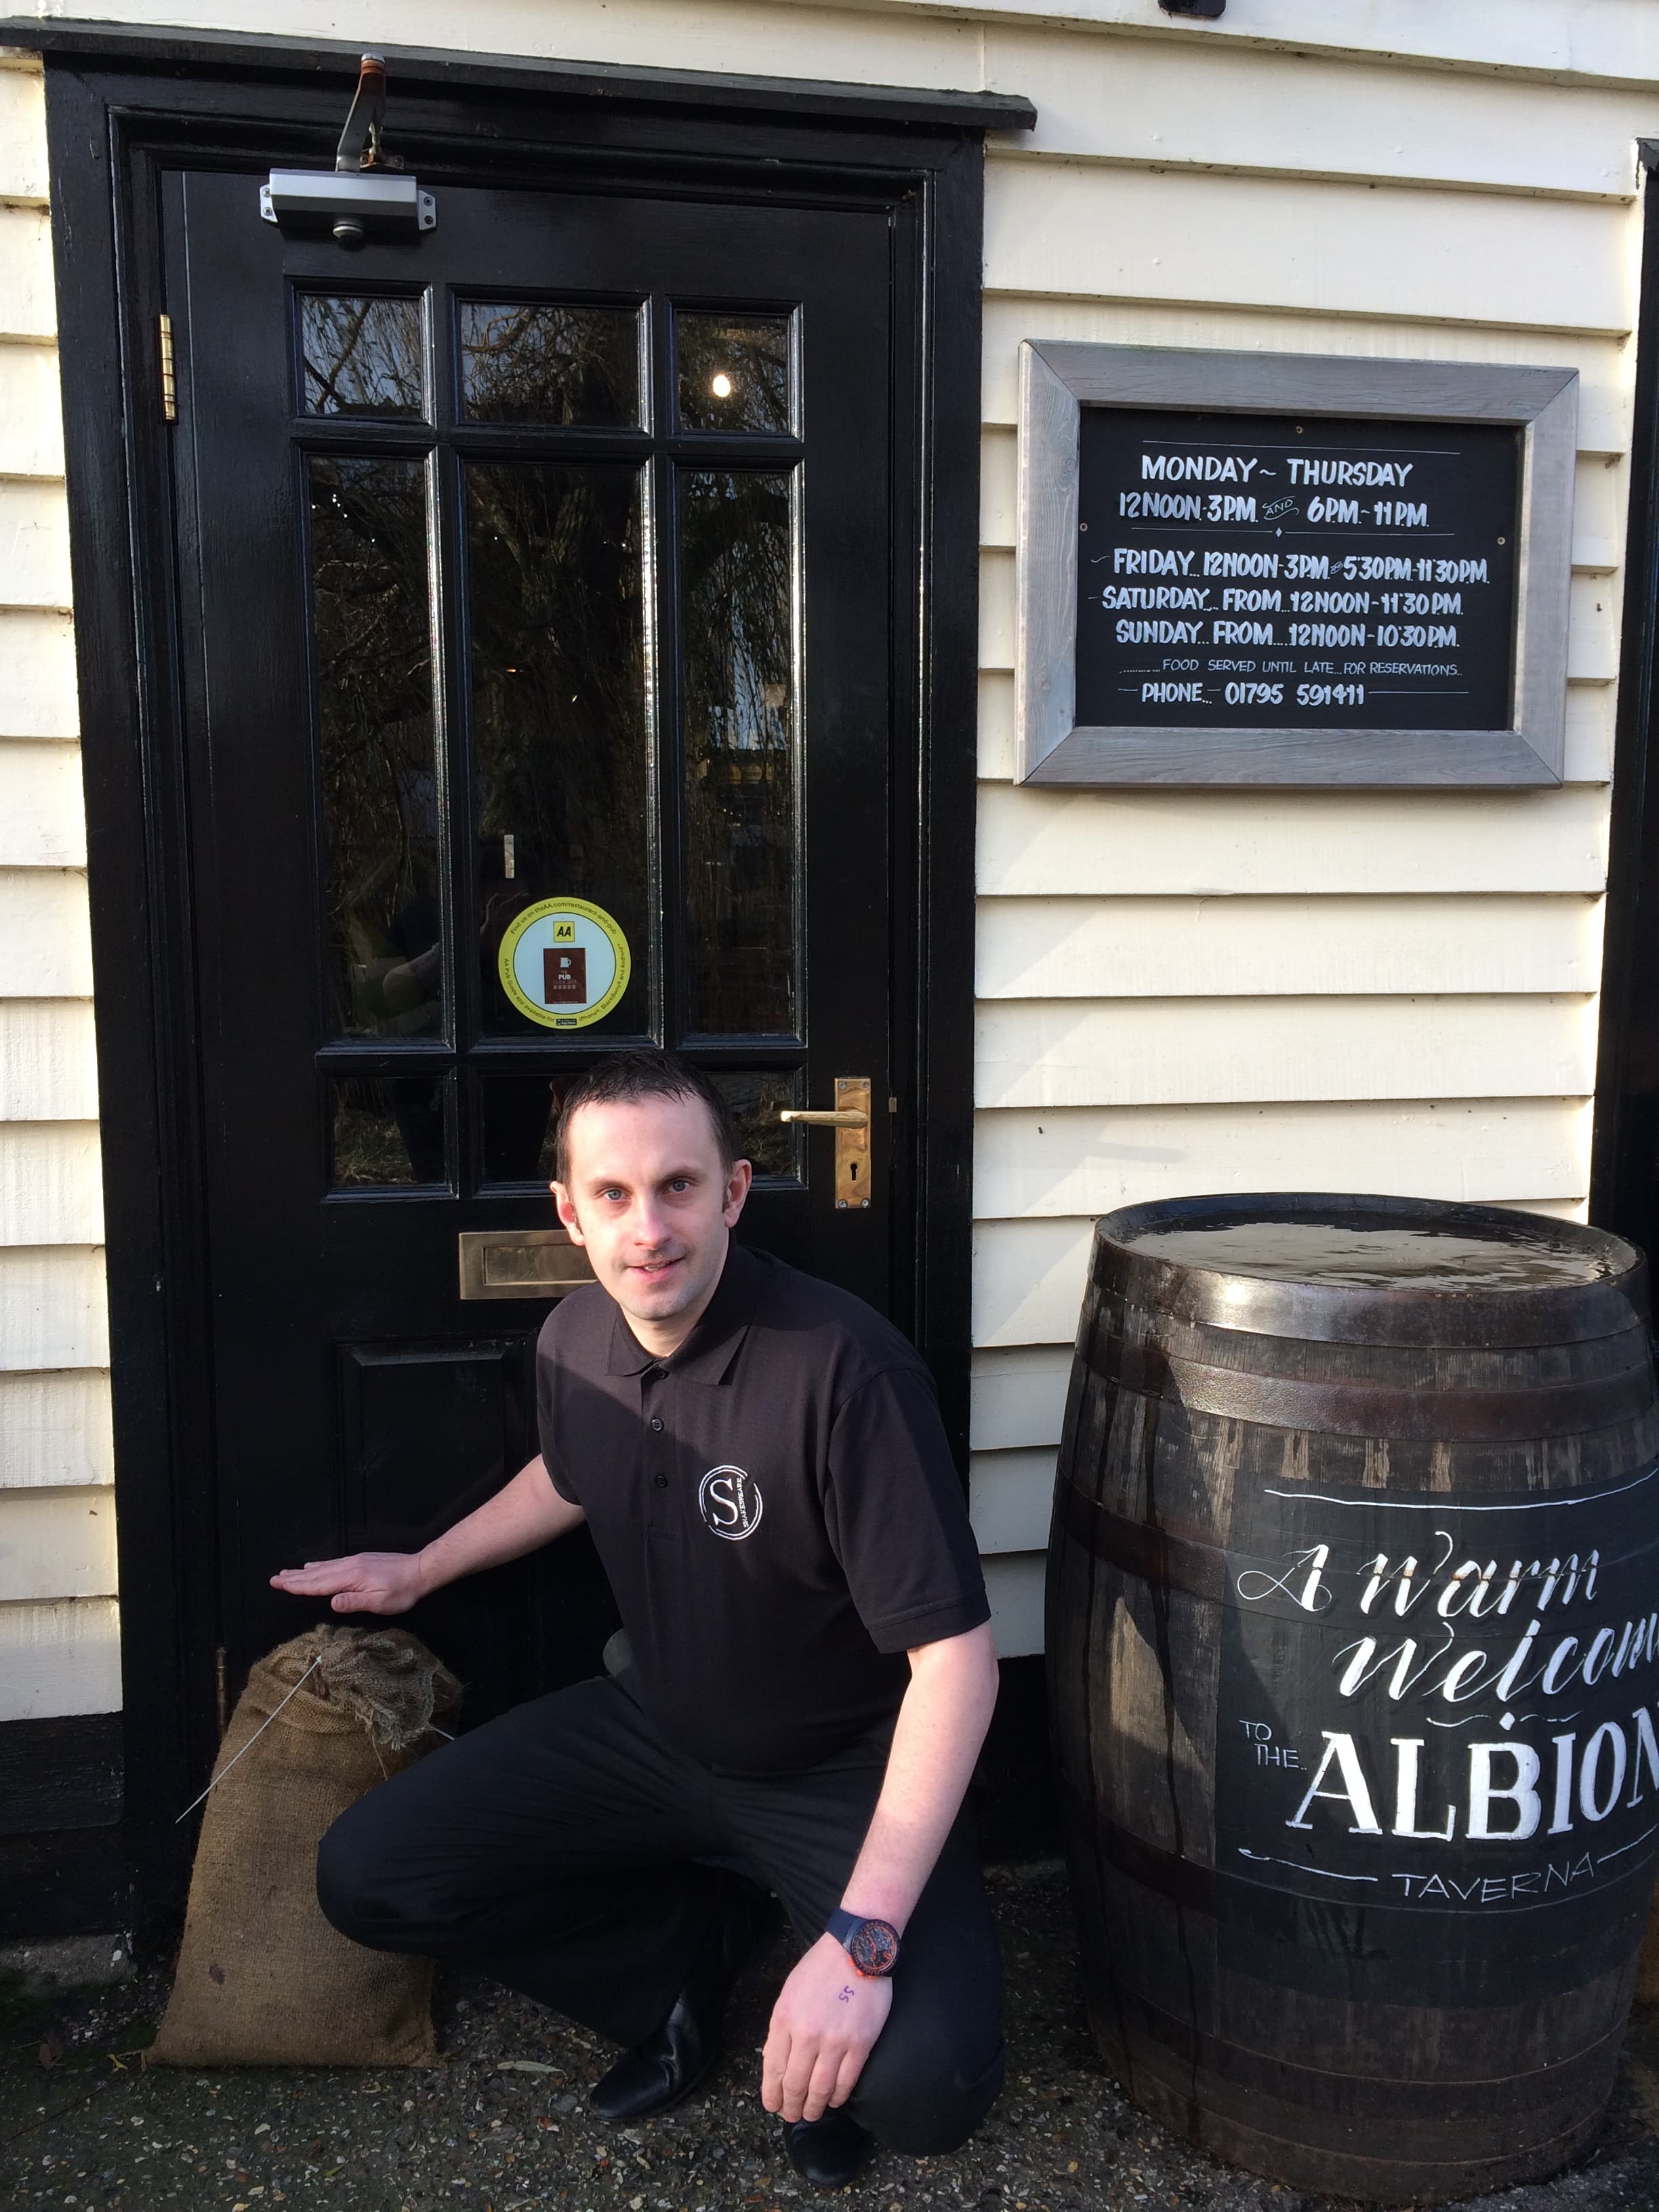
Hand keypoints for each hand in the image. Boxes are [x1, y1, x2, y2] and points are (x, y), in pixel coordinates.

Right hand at [269, 1551, 425, 1614]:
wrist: (421, 1570)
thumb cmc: (403, 1591)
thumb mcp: (380, 1603)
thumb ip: (354, 1602)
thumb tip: (330, 1602)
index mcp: (351, 1578)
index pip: (318, 1584)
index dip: (297, 1586)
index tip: (279, 1585)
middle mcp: (349, 1566)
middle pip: (316, 1574)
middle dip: (294, 1578)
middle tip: (273, 1579)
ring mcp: (354, 1562)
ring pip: (323, 1568)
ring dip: (303, 1572)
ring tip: (286, 1573)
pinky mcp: (360, 1561)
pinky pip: (332, 1564)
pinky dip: (319, 1566)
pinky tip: (313, 1566)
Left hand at [761, 1933, 891, 2123]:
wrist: (858, 1949)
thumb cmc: (820, 1969)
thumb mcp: (789, 1993)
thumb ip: (781, 2028)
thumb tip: (775, 2065)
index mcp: (784, 2018)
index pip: (773, 2069)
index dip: (772, 2095)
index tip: (773, 2106)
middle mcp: (807, 2033)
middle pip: (795, 2084)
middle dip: (791, 2107)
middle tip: (792, 2116)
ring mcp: (835, 2041)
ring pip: (820, 2089)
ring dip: (814, 2108)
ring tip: (812, 2113)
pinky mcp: (860, 2044)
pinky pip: (846, 2082)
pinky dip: (838, 2097)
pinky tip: (834, 2100)